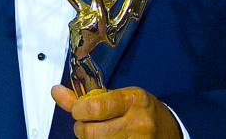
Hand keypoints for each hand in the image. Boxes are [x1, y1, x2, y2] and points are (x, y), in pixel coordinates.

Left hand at [51, 84, 182, 137]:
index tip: (78, 110)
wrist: (170, 132)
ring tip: (99, 134)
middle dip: (81, 129)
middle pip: (91, 133)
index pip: (95, 107)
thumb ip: (87, 97)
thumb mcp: (120, 97)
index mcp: (133, 99)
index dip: (78, 110)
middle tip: (86, 125)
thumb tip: (55, 91)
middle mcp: (137, 122)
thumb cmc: (141, 111)